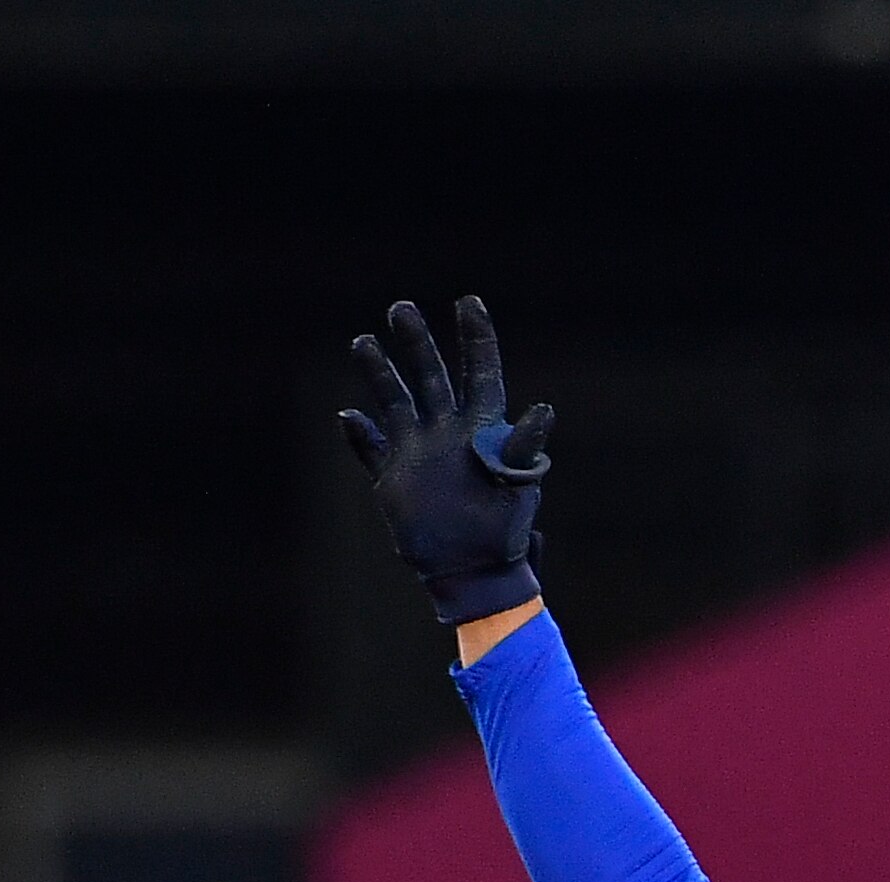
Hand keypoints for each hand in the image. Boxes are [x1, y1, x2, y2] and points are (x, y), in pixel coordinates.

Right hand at [340, 296, 554, 626]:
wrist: (473, 572)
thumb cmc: (505, 531)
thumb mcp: (518, 485)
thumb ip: (523, 447)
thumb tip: (542, 410)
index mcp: (482, 429)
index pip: (480, 371)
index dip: (476, 337)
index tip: (469, 302)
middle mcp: (448, 432)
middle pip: (431, 375)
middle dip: (416, 342)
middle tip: (401, 307)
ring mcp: (418, 452)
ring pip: (395, 400)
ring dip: (379, 373)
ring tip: (363, 341)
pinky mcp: (394, 478)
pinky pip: (371, 449)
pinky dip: (358, 433)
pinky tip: (347, 417)